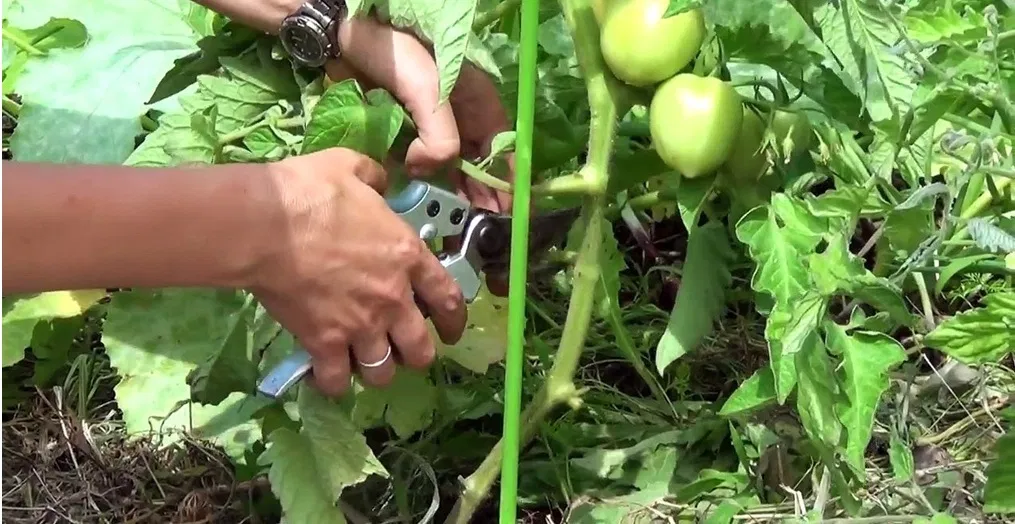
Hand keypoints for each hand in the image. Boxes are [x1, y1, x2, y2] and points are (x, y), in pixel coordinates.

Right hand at [252, 148, 466, 395]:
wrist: (266, 225)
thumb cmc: (311, 193)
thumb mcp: (352, 168)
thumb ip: (374, 178)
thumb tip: (377, 182)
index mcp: (407, 256)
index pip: (449, 298)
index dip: (455, 320)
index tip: (452, 331)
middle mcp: (392, 299)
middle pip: (420, 349)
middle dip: (416, 355)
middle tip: (403, 350)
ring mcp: (360, 325)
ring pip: (383, 371)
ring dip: (377, 371)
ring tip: (365, 363)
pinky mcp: (324, 342)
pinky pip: (337, 380)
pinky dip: (333, 382)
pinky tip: (326, 375)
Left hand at [325, 15, 512, 212]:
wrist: (348, 33)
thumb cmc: (398, 52)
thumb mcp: (429, 91)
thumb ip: (440, 137)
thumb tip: (428, 171)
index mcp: (479, 104)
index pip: (504, 151)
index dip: (507, 184)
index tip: (504, 216)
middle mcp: (462, 118)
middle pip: (479, 165)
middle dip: (480, 197)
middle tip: (475, 230)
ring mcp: (433, 125)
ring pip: (452, 167)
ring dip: (453, 194)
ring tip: (452, 224)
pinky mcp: (405, 129)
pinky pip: (422, 162)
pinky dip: (425, 183)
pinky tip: (423, 204)